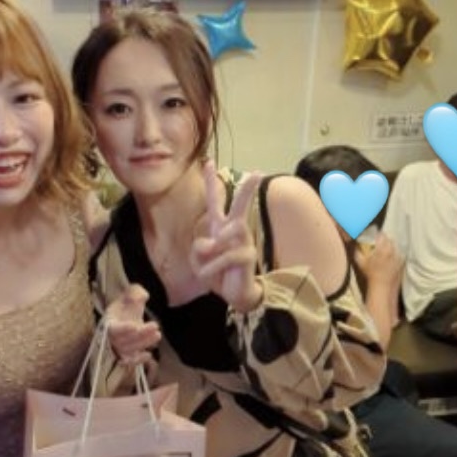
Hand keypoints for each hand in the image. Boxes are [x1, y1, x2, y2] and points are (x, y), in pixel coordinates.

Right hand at [105, 285, 160, 365]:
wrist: (130, 312)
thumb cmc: (129, 303)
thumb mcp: (132, 292)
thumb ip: (135, 292)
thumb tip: (142, 296)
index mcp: (109, 321)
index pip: (113, 328)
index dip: (122, 329)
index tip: (135, 326)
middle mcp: (111, 336)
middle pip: (122, 341)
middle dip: (140, 335)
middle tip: (155, 326)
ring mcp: (118, 346)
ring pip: (128, 351)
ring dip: (142, 344)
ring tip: (157, 334)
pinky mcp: (127, 353)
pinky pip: (129, 361)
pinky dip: (137, 360)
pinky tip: (148, 355)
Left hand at [190, 162, 261, 312]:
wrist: (234, 294)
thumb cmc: (217, 273)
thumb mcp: (199, 261)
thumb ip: (199, 249)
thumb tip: (211, 243)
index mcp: (220, 227)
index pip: (215, 201)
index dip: (211, 183)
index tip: (209, 162)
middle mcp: (234, 231)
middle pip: (240, 206)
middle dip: (247, 190)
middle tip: (257, 172)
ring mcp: (244, 243)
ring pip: (230, 232)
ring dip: (213, 249)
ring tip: (205, 265)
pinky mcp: (248, 257)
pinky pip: (227, 255)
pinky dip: (212, 266)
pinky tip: (207, 276)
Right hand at [353, 231, 402, 290]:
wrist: (383, 288)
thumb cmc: (370, 275)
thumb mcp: (360, 262)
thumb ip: (356, 250)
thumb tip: (352, 242)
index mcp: (382, 248)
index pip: (380, 235)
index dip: (375, 235)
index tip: (372, 238)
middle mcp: (393, 249)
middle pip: (388, 238)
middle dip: (383, 239)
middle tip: (377, 244)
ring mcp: (400, 255)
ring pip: (394, 244)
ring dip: (389, 245)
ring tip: (384, 250)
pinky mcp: (403, 260)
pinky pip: (399, 251)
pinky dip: (394, 252)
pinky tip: (389, 257)